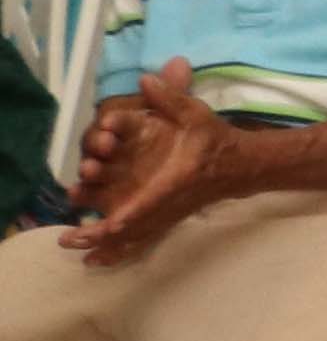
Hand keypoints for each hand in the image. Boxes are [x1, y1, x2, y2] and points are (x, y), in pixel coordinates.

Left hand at [70, 62, 251, 265]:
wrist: (241, 165)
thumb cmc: (215, 140)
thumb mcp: (196, 114)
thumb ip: (171, 97)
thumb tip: (145, 78)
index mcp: (175, 181)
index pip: (150, 201)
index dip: (129, 215)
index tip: (107, 225)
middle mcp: (169, 203)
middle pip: (134, 227)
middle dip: (102, 236)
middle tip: (71, 239)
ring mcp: (168, 214)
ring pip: (135, 239)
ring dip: (107, 249)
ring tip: (81, 258)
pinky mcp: (167, 218)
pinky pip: (140, 241)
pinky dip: (119, 252)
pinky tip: (97, 262)